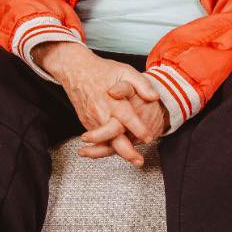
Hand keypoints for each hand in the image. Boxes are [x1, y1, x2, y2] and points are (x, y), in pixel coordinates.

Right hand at [33, 42, 161, 165]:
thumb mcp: (125, 71)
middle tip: (139, 161)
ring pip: (105, 141)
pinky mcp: (87, 122)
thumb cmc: (103, 70)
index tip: (148, 137)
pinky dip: (106, 148)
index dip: (137, 128)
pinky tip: (117, 154)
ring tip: (133, 160)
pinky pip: (97, 139)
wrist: (76, 70)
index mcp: (112, 100)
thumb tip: (155, 96)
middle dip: (126, 151)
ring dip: (118, 152)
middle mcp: (101, 112)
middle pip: (113, 136)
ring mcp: (92, 119)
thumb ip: (141, 84)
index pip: (126, 117)